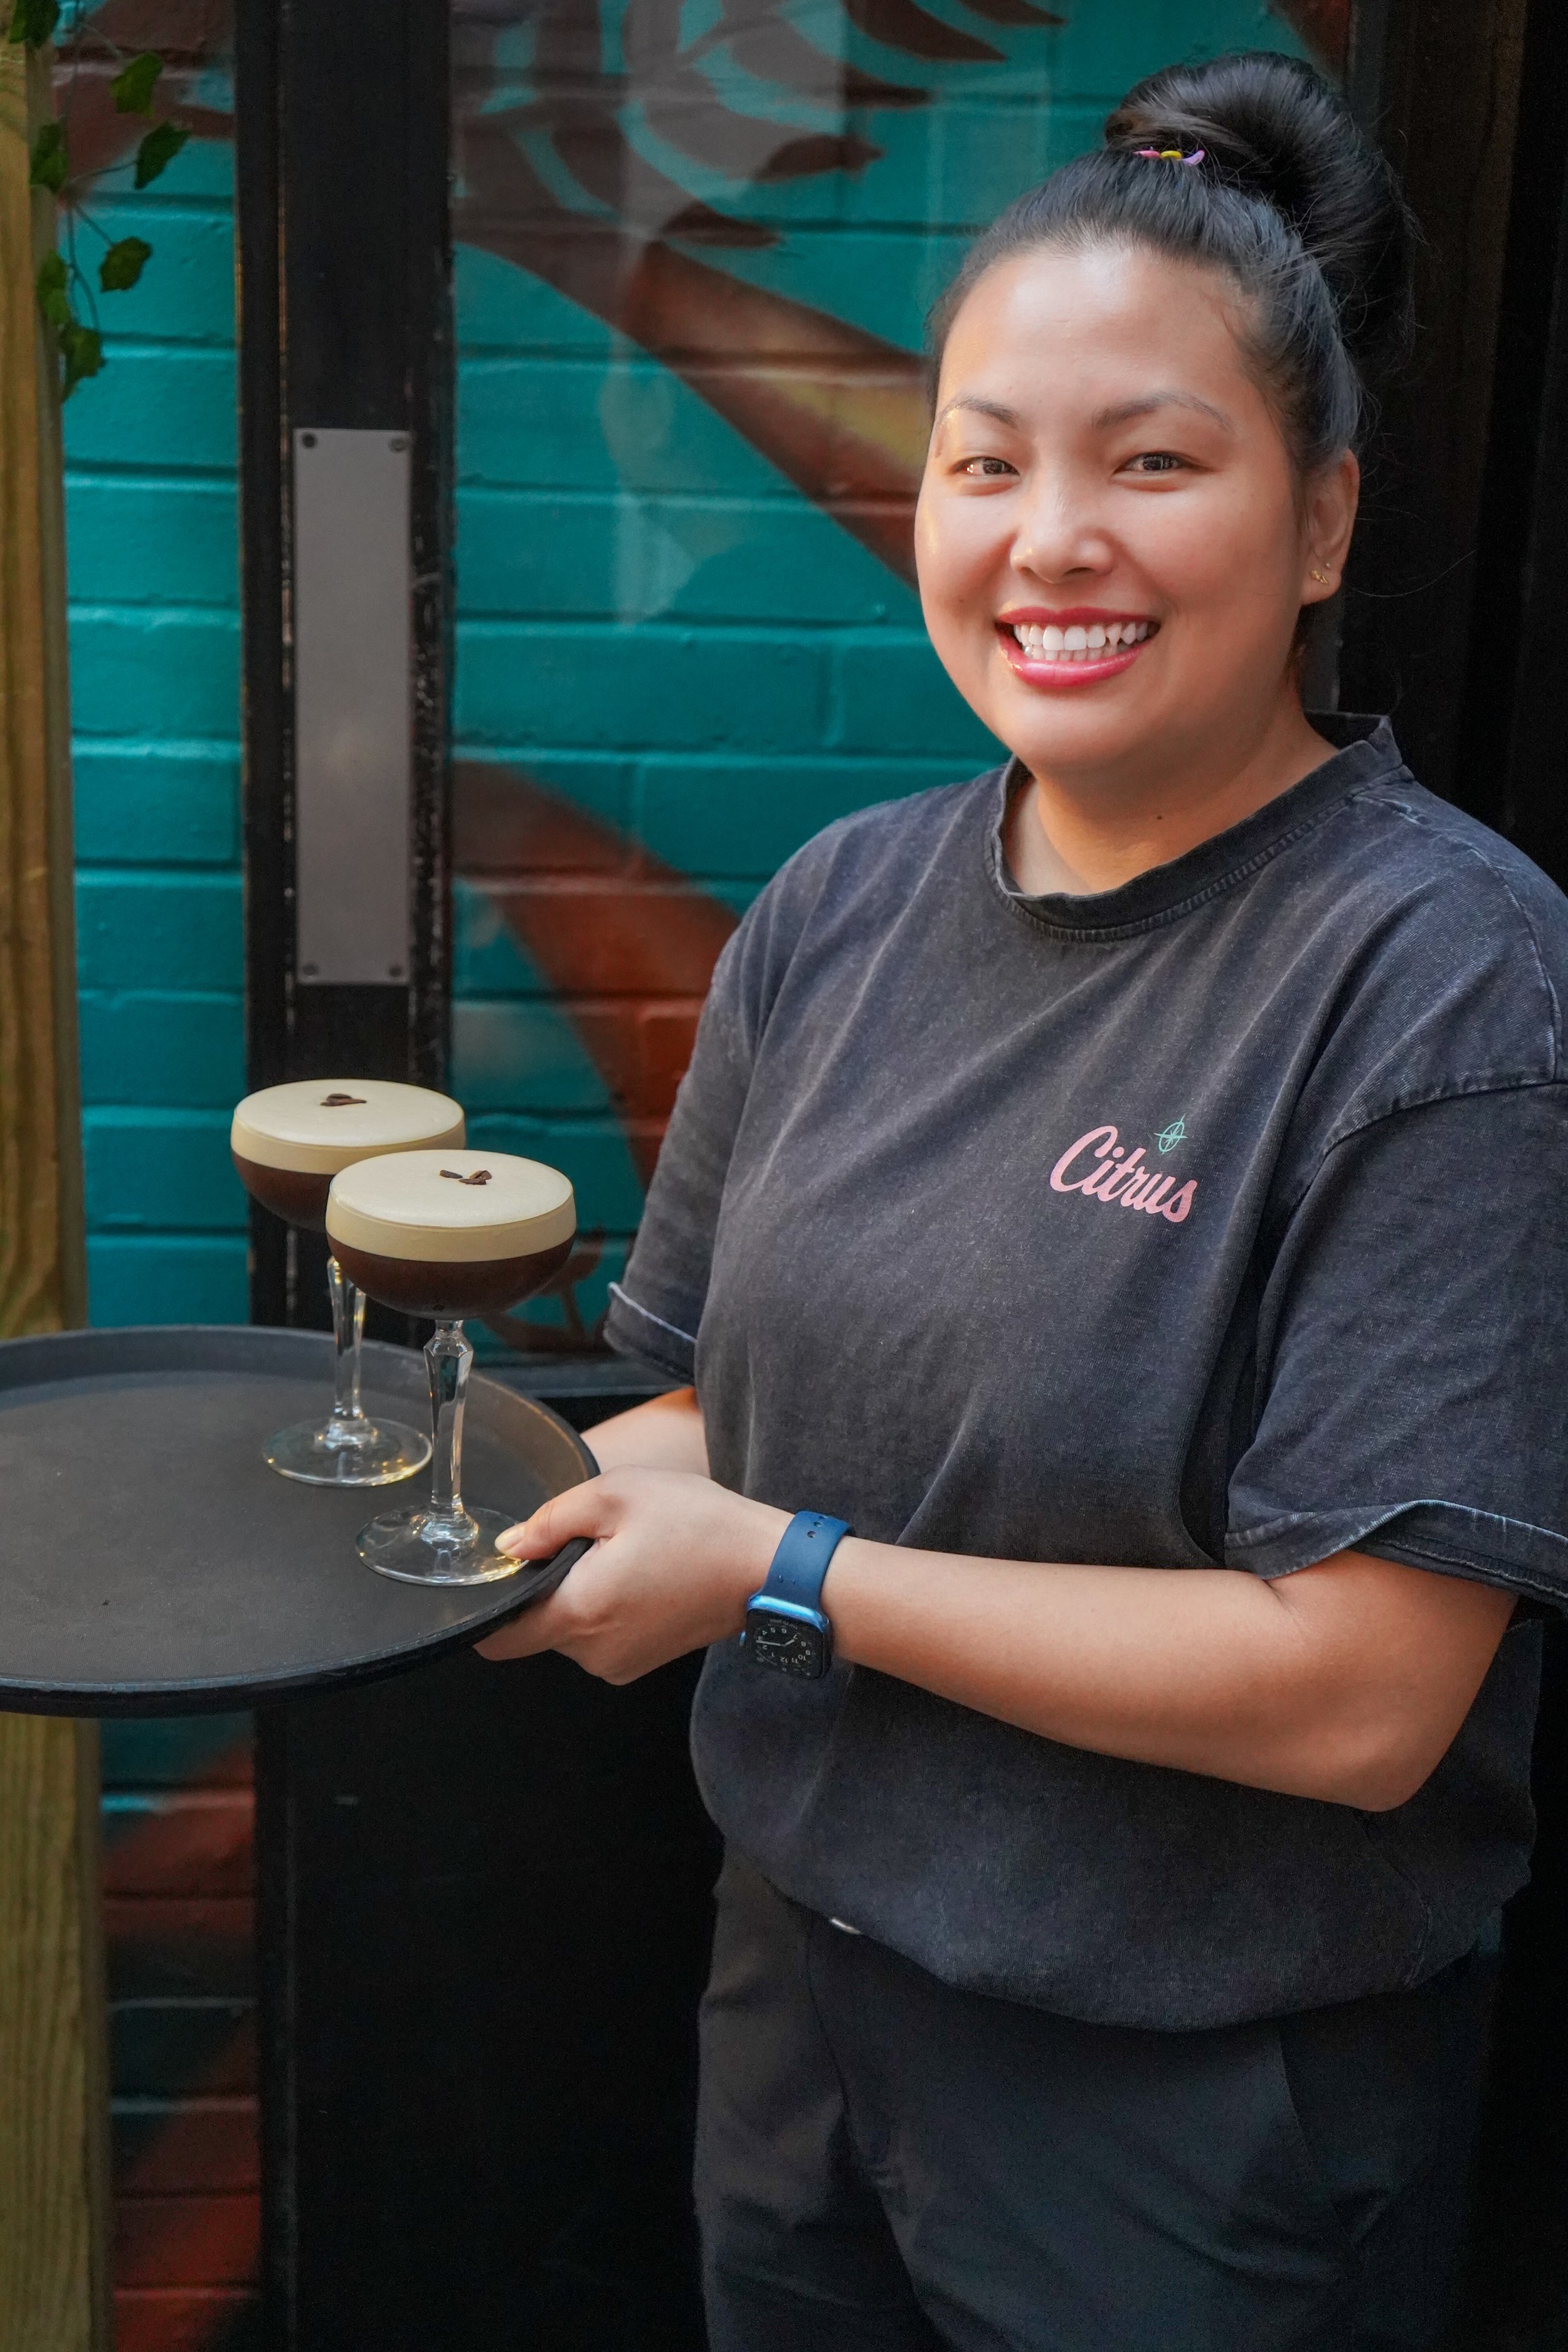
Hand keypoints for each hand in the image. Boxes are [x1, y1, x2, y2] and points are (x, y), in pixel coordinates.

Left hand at [473, 1468, 789, 1681]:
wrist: (767, 1568)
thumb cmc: (700, 1527)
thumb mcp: (616, 1496)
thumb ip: (550, 1520)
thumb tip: (511, 1544)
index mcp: (578, 1613)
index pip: (497, 1638)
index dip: (489, 1606)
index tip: (504, 1573)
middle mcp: (593, 1652)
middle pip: (534, 1628)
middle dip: (546, 1586)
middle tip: (590, 1544)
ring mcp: (619, 1662)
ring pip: (569, 1629)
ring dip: (580, 1594)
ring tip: (625, 1555)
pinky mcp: (641, 1660)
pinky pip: (600, 1635)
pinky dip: (607, 1606)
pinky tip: (641, 1574)